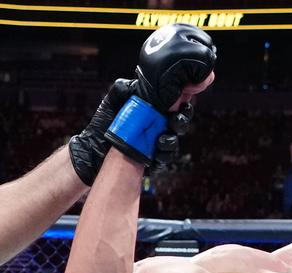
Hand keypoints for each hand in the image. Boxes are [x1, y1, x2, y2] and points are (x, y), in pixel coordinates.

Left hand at [69, 79, 198, 184]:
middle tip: (173, 121)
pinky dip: (163, 154)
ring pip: (175, 139)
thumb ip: (127, 88)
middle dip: (180, 120)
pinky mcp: (154, 157)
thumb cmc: (104, 123)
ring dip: (171, 139)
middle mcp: (157, 124)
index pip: (175, 102)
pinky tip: (155, 152)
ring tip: (160, 140)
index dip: (182, 100)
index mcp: (152, 108)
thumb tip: (141, 82)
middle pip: (180, 120)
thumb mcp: (113, 99)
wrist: (94, 149)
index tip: (182, 100)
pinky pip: (166, 156)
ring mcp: (157, 141)